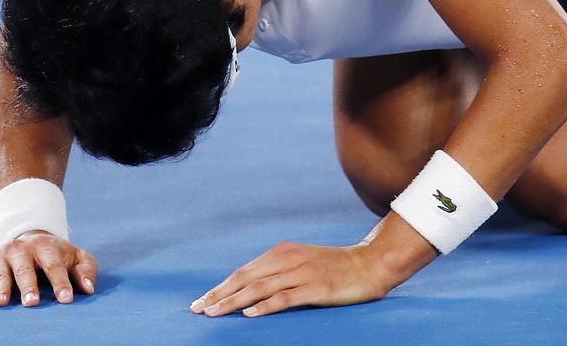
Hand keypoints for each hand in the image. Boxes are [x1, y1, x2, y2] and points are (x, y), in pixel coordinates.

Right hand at [0, 230, 97, 306]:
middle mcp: (23, 249)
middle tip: (32, 303)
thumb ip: (86, 270)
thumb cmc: (56, 254)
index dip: (61, 284)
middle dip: (29, 287)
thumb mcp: (75, 256)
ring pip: (2, 273)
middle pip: (26, 270)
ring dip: (1, 288)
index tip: (66, 300)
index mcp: (46, 246)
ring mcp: (3, 256)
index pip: (55, 267)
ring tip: (1, 303)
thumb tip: (90, 289)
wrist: (30, 236)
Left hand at [189, 241, 397, 317]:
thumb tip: (249, 290)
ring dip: (233, 301)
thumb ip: (278, 271)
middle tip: (197, 309)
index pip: (244, 271)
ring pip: (260, 288)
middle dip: (219, 294)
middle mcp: (289, 259)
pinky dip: (265, 306)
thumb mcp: (302, 262)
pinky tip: (249, 314)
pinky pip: (285, 298)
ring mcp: (302, 273)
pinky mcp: (316, 289)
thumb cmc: (334, 267)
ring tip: (214, 312)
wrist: (370, 264)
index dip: (221, 286)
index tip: (202, 300)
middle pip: (246, 278)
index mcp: (283, 252)